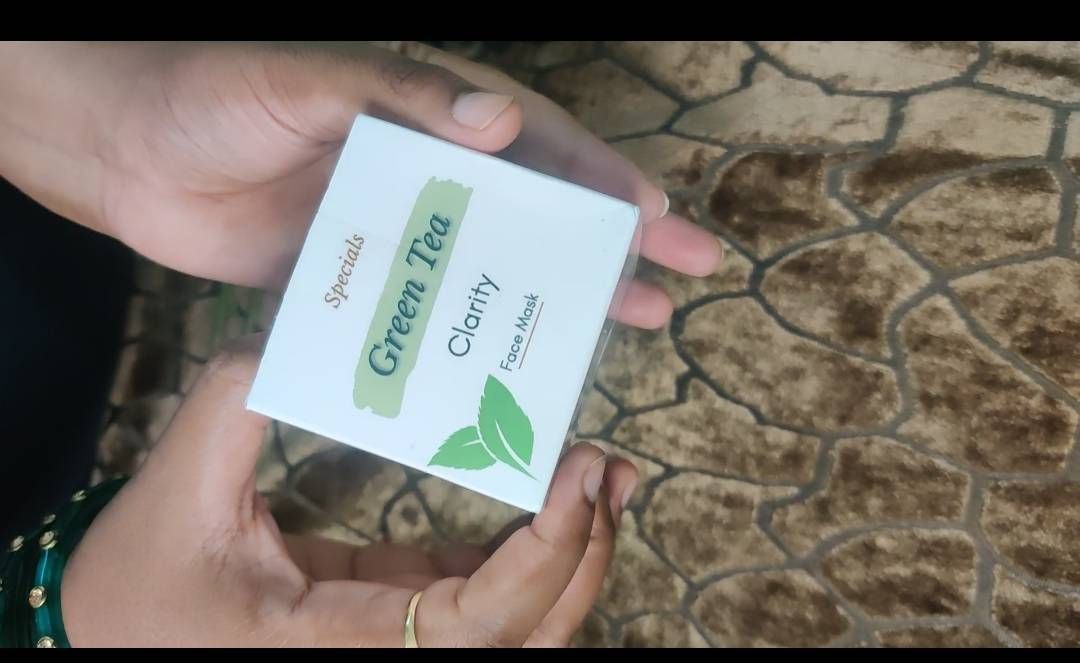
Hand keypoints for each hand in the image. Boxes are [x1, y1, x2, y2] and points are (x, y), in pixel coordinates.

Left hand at [0, 42, 721, 328]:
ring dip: (562, 292)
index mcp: (430, 112)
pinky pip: (431, 306)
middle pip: (539, 209)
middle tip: (685, 275)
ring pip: (498, 264)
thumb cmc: (213, 95)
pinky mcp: (362, 275)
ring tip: (636, 322)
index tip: (656, 217)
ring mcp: (400, 226)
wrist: (128, 151)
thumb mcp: (306, 83)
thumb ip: (400, 98)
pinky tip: (511, 364)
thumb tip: (502, 120)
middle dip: (613, 241)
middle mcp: (430, 170)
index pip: (538, 144)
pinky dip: (471, 332)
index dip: (601, 180)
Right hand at [61, 336, 637, 646]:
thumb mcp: (173, 496)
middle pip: (523, 634)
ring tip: (600, 476)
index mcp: (336, 645)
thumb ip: (231, 409)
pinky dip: (521, 545)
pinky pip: (475, 591)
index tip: (576, 477)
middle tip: (609, 469)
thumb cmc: (133, 592)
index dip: (542, 561)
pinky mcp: (389, 608)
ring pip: (512, 622)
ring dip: (568, 553)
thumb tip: (291, 329)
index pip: (474, 626)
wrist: (109, 640)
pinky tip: (544, 489)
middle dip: (582, 556)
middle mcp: (381, 657)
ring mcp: (393, 637)